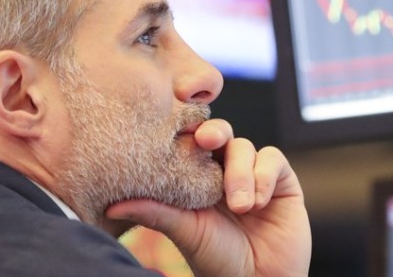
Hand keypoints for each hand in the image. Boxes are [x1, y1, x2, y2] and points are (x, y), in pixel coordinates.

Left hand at [105, 119, 310, 276]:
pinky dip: (263, 176)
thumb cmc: (219, 262)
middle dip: (214, 131)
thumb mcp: (185, 233)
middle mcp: (225, 172)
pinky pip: (272, 160)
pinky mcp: (281, 180)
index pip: (191, 144)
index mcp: (198, 179)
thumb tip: (111, 207)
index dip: (186, 132)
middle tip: (206, 139)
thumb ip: (155, 213)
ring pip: (245, 147)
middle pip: (220, 133)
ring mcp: (254, 174)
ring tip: (240, 207)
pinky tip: (258, 202)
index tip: (177, 130)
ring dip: (240, 173)